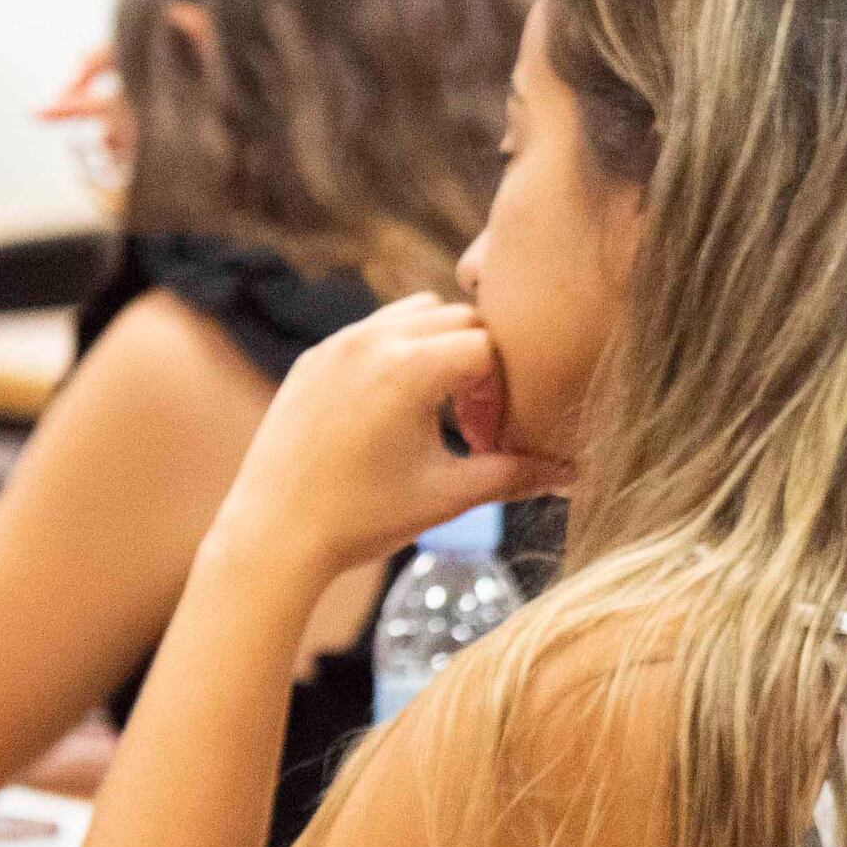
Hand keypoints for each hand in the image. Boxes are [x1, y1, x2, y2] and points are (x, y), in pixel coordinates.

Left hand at [205, 293, 514, 585]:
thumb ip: (514, 474)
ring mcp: (338, 344)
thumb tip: (573, 475)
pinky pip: (371, 331)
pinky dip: (397, 352)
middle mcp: (373, 340)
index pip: (490, 346)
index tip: (493, 432)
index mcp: (412, 368)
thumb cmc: (363, 518)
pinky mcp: (314, 358)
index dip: (505, 387)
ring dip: (439, 345)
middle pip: (458, 318)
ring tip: (437, 406)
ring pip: (414, 312)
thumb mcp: (448, 495)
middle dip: (479, 359)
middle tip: (474, 419)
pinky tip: (393, 410)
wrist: (273, 534)